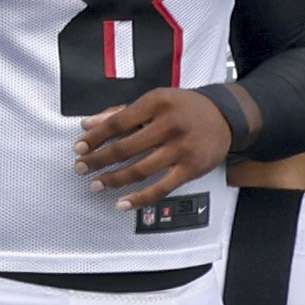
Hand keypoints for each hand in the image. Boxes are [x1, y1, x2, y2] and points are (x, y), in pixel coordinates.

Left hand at [77, 88, 231, 209]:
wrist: (225, 116)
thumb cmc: (184, 108)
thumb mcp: (154, 101)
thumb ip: (120, 112)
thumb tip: (88, 124)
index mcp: (156, 103)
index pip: (117, 122)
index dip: (95, 136)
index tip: (79, 147)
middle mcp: (169, 124)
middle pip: (125, 147)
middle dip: (98, 160)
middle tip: (81, 167)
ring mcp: (181, 148)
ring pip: (139, 170)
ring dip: (113, 179)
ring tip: (97, 184)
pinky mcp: (190, 168)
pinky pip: (161, 188)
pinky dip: (139, 198)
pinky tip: (123, 203)